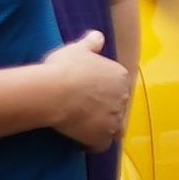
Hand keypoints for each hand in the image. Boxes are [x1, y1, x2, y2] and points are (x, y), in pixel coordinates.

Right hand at [33, 31, 122, 146]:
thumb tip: (98, 35)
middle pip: (116, 106)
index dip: (100, 92)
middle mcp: (123, 97)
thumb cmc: (64, 68)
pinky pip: (101, 144)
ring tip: (79, 126)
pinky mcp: (103, 136)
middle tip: (80, 110)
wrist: (55, 91)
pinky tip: (79, 141)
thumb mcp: (77, 49)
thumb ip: (91, 43)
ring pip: (111, 126)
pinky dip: (92, 144)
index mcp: (120, 76)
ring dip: (99, 127)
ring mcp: (115, 119)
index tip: (85, 93)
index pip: (116, 87)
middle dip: (103, 109)